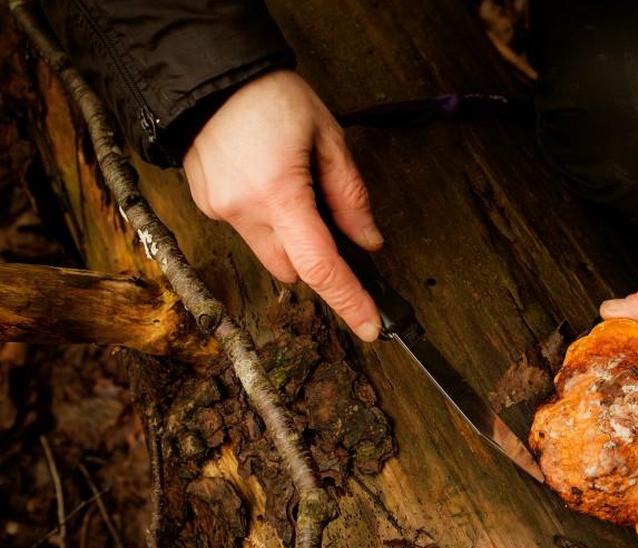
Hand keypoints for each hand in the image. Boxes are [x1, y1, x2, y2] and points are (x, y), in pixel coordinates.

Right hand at [183, 69, 382, 340]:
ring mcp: (218, 210)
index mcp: (279, 193)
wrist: (208, 72)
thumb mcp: (328, 137)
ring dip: (290, 238)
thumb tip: (367, 241)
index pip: (320, 266)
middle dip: (317, 259)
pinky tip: (267, 179)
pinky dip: (266, 219)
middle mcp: (243, 210)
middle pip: (294, 270)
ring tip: (294, 184)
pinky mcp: (206, 204)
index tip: (371, 325)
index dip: (349, 300)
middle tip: (332, 220)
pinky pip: (247, 230)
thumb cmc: (270, 96)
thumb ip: (350, 196)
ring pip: (269, 253)